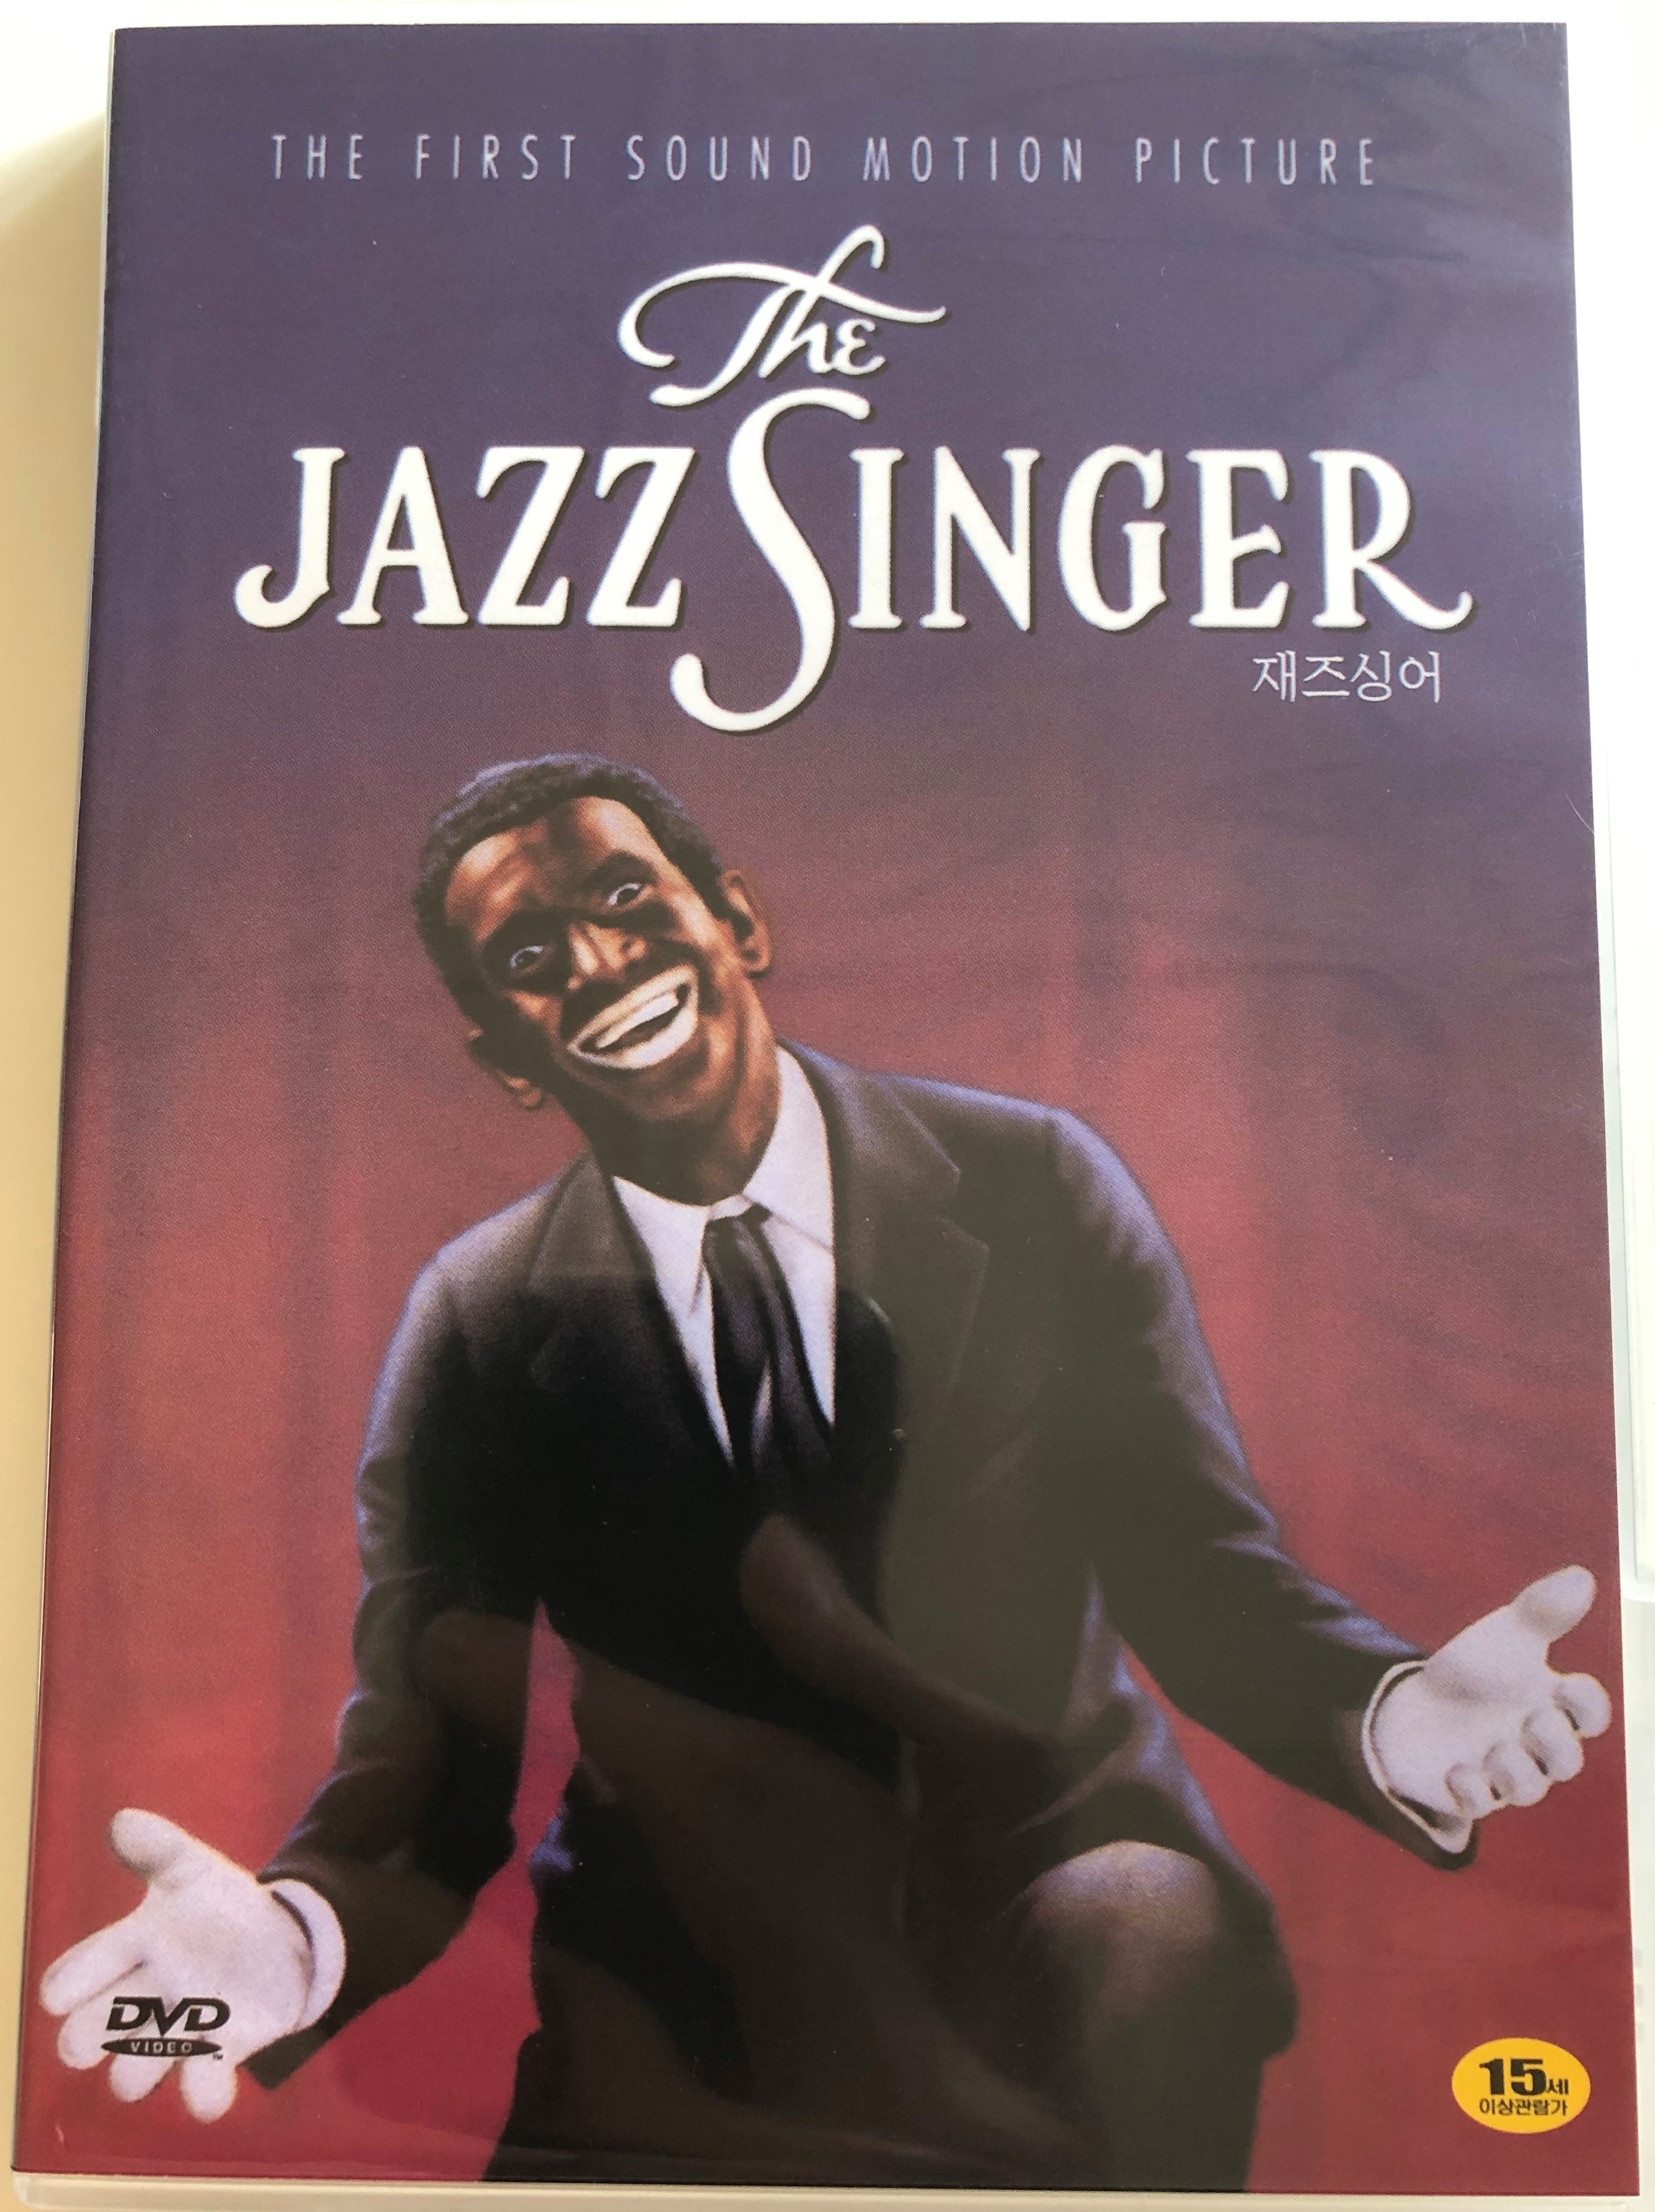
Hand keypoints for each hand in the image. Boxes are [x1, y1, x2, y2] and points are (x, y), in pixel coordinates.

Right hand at [39, 1810, 332, 2118]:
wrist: (281, 1938)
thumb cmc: (219, 1907)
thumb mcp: (193, 1872)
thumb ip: (159, 1850)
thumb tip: (122, 1819)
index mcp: (127, 1952)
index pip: (68, 1981)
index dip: (66, 1987)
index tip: (73, 1986)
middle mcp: (140, 2003)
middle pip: (82, 2039)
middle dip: (85, 2039)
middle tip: (110, 2023)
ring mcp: (178, 2034)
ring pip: (132, 2078)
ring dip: (145, 2065)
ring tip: (185, 2026)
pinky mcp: (221, 2054)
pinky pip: (200, 2094)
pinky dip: (205, 2092)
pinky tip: (216, 2069)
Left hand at [1369, 1565, 1611, 1827]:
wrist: (1416, 1702)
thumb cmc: (1476, 1670)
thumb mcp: (1505, 1635)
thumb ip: (1542, 1610)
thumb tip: (1582, 1576)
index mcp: (1552, 1706)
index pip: (1591, 1715)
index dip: (1588, 1706)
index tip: (1566, 1682)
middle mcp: (1534, 1746)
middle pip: (1568, 1762)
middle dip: (1557, 1744)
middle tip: (1533, 1718)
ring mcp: (1501, 1772)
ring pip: (1528, 1790)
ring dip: (1517, 1771)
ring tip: (1496, 1748)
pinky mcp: (1466, 1792)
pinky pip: (1478, 1806)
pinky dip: (1471, 1791)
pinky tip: (1457, 1770)